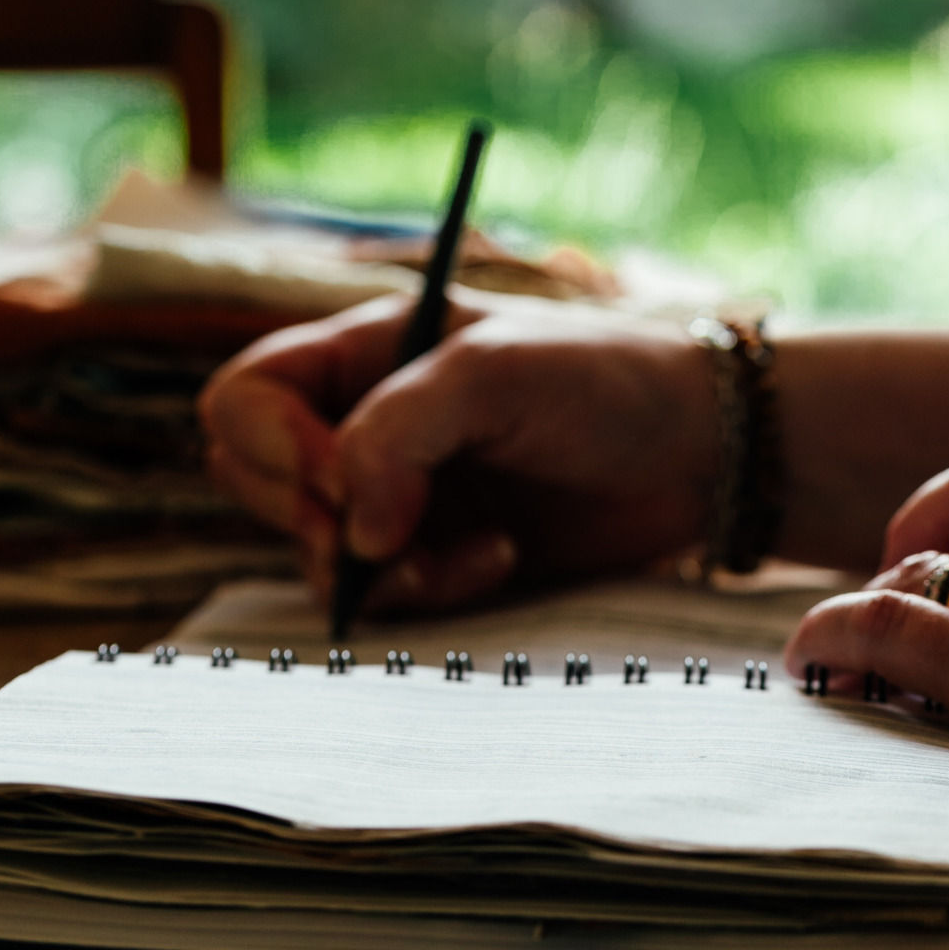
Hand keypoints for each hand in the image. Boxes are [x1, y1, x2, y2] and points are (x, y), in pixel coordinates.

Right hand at [198, 290, 718, 611]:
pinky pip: (383, 597)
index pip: (247, 397)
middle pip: (257, 479)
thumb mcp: (495, 375)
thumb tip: (351, 533)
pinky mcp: (439, 557)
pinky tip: (498, 563)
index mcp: (366, 352)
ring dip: (377, 567)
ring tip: (465, 554)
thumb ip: (398, 435)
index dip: (276, 446)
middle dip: (312, 518)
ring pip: (314, 552)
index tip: (342, 480)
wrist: (702, 453)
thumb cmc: (606, 381)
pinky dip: (425, 593)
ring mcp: (399, 495)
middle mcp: (367, 423)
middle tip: (385, 530)